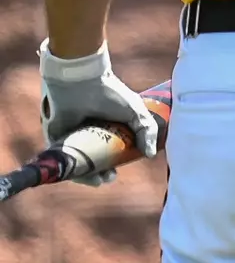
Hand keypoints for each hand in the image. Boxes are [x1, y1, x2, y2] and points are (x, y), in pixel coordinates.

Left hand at [38, 41, 158, 185]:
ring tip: (97, 180)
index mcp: (107, 125)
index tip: (120, 168)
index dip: (116, 161)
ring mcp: (71, 136)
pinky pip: (63, 160)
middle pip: (94, 160)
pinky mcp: (55, 139)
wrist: (82, 83)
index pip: (111, 149)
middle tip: (109, 177)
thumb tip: (150, 155)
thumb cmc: (110, 93)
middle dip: (102, 173)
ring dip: (87, 176)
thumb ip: (147, 131)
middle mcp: (88, 132)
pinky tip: (81, 175)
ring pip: (78, 163)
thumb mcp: (136, 111)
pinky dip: (71, 170)